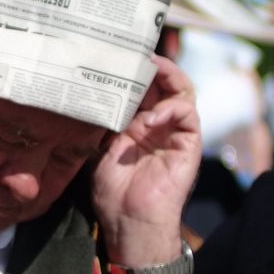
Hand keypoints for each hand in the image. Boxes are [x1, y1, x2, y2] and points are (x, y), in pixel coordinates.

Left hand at [91, 57, 197, 273]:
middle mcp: (157, 123)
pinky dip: (170, 109)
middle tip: (135, 52)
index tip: (116, 52)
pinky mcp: (188, 144)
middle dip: (150, 64)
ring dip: (166, 77)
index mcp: (136, 122)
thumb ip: (99, 120)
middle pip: (162, 82)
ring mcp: (174, 132)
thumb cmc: (112, 190)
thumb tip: (85, 89)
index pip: (140, 85)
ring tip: (149, 70)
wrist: (129, 222)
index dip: (132, 68)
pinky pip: (187, 115)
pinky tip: (150, 116)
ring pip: (180, 91)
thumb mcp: (97, 147)